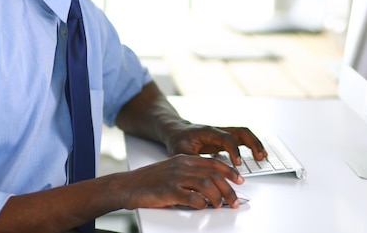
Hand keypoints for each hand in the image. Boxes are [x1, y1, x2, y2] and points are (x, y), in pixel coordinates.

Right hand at [116, 154, 244, 208]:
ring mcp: (175, 177)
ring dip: (217, 197)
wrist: (127, 185)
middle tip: (235, 201)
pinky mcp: (168, 191)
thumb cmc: (149, 181)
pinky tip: (203, 207)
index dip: (229, 171)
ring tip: (220, 206)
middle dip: (228, 189)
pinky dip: (201, 203)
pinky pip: (191, 197)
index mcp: (184, 159)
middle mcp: (182, 166)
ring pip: (206, 184)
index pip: (213, 163)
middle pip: (213, 175)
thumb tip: (211, 187)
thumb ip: (190, 175)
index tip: (240, 180)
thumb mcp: (172, 170)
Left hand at [165, 124, 267, 166]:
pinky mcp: (225, 139)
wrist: (176, 130)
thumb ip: (192, 161)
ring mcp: (223, 134)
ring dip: (255, 144)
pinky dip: (252, 145)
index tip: (237, 164)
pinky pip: (242, 139)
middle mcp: (218, 130)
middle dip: (252, 144)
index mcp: (208, 131)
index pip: (226, 138)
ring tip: (263, 156)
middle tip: (259, 157)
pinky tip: (259, 154)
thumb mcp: (180, 151)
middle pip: (241, 132)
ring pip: (244, 134)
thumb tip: (203, 173)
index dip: (234, 150)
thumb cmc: (178, 139)